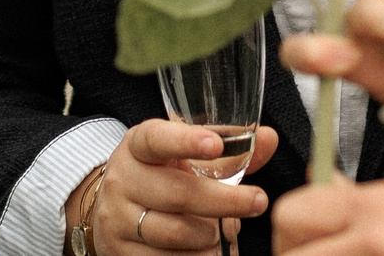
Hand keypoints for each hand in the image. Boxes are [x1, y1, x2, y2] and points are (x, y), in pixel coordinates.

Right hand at [72, 121, 279, 253]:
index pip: (157, 139)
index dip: (185, 141)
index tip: (216, 144)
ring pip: (173, 232)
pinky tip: (209, 253)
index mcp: (138, 146)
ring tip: (228, 232)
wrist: (113, 209)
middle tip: (257, 202)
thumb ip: (227, 150)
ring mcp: (118, 219)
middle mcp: (123, 180)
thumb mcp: (184, 156)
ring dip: (211, 237)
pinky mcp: (119, 252)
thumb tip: (269, 139)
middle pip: (177, 193)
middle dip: (224, 201)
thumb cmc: (161, 176)